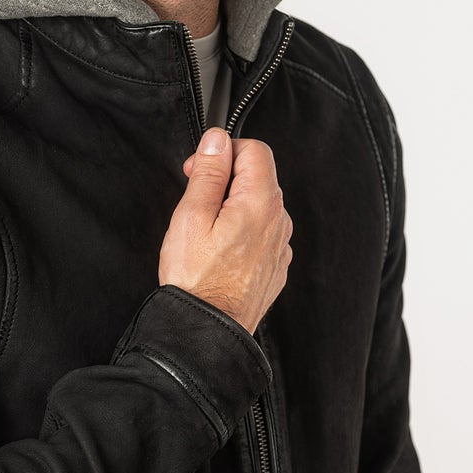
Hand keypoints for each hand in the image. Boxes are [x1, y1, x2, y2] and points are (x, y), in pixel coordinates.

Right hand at [159, 129, 292, 335]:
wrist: (208, 332)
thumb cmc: (196, 281)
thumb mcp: (192, 217)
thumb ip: (209, 173)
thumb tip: (217, 141)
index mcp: (261, 203)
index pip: (255, 149)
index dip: (224, 151)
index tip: (200, 169)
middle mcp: (279, 222)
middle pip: (259, 177)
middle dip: (226, 178)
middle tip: (196, 199)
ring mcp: (280, 247)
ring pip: (260, 206)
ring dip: (233, 206)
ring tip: (205, 232)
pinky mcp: (275, 266)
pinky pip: (262, 234)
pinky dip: (242, 232)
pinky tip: (218, 251)